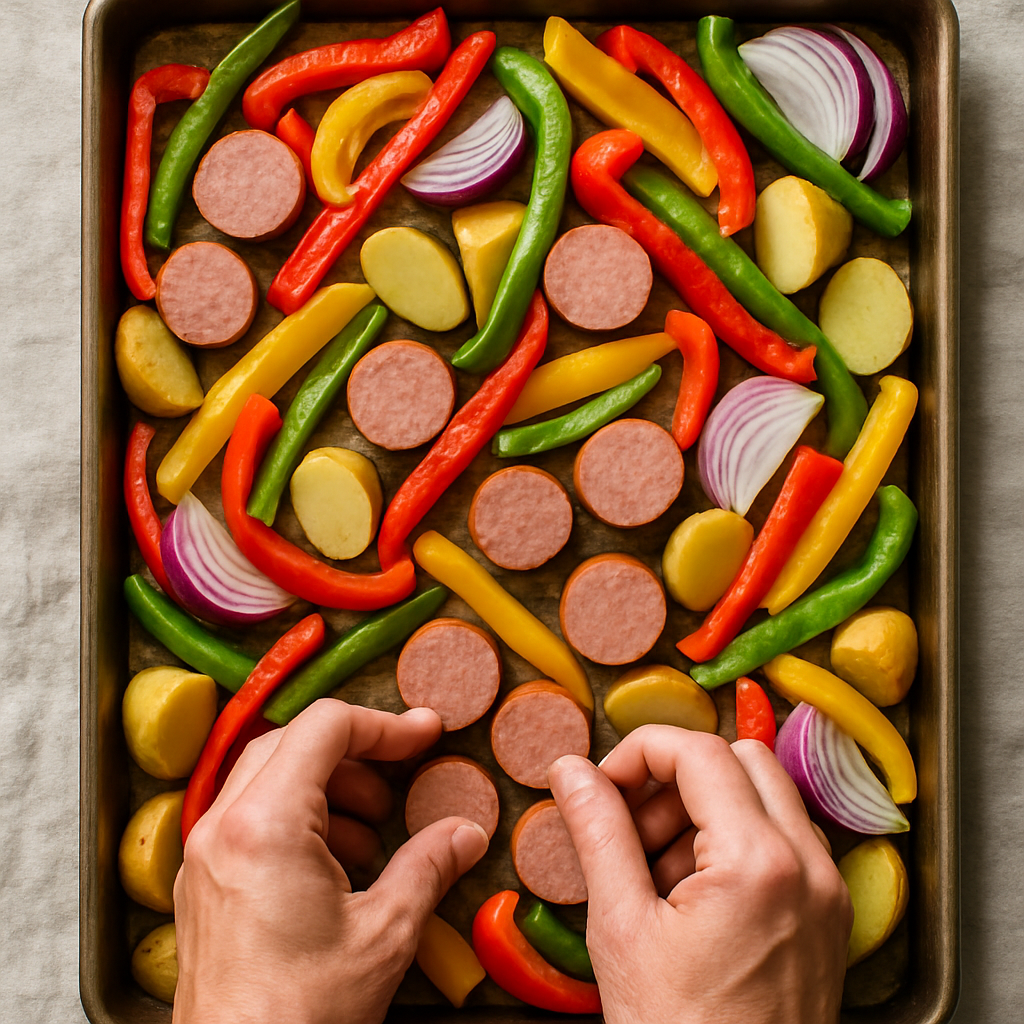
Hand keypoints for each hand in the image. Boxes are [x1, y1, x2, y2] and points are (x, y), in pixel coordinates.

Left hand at [172, 699, 488, 1023]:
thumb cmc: (301, 1016)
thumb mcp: (385, 934)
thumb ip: (428, 867)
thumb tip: (465, 834)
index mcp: (266, 824)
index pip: (325, 728)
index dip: (384, 725)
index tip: (424, 735)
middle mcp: (222, 827)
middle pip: (291, 742)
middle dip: (354, 754)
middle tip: (398, 783)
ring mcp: (203, 856)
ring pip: (266, 777)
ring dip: (325, 786)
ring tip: (370, 835)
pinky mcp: (201, 884)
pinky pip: (248, 817)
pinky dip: (296, 818)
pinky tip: (333, 866)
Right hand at [548, 727, 851, 1023]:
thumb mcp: (621, 928)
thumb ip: (597, 832)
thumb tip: (570, 770)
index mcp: (758, 862)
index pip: (698, 752)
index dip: (639, 754)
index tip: (601, 786)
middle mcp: (809, 866)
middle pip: (740, 759)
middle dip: (676, 777)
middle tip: (630, 824)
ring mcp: (826, 892)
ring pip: (765, 794)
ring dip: (705, 807)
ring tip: (654, 868)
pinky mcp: (828, 916)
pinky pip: (783, 840)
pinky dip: (734, 840)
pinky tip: (691, 893)